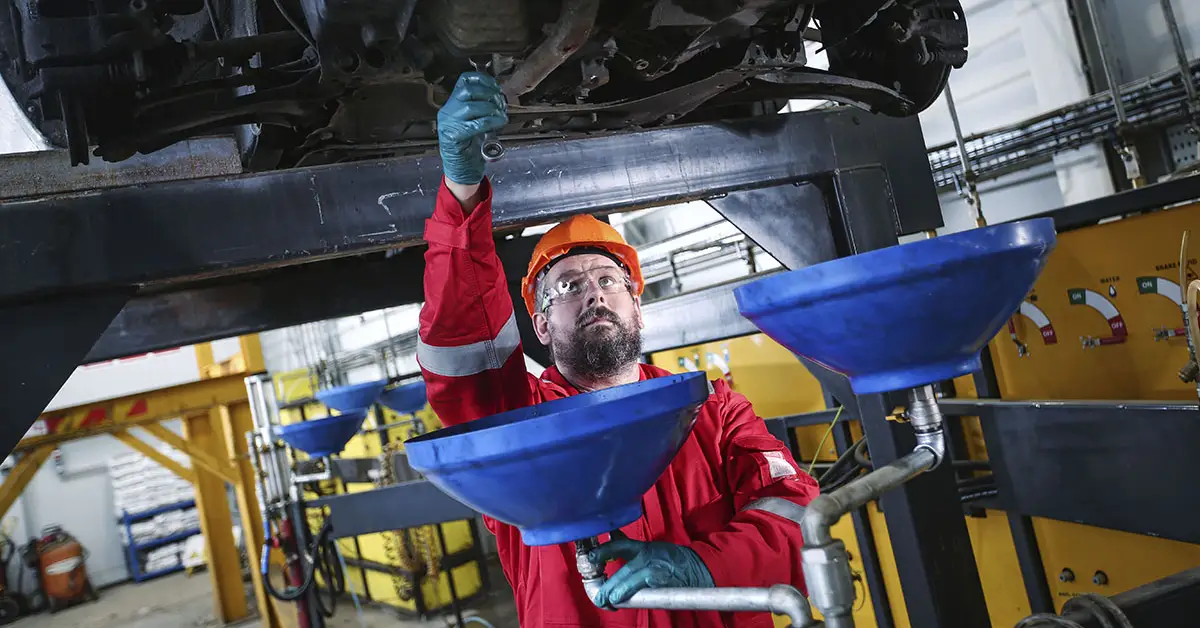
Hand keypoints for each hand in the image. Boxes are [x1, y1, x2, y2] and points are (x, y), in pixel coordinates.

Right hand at [437, 72, 507, 184]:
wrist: (460, 171)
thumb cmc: (469, 148)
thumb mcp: (475, 122)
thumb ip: (482, 109)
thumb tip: (499, 97)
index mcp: (452, 104)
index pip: (464, 80)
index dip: (482, 79)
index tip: (496, 85)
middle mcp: (448, 111)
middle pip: (468, 90)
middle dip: (489, 93)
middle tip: (500, 102)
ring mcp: (449, 123)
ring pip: (471, 105)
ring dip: (491, 108)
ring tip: (501, 114)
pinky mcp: (454, 136)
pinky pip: (475, 124)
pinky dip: (491, 121)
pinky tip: (500, 122)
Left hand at [587, 532, 714, 607]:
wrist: (699, 567)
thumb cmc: (674, 561)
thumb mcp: (653, 550)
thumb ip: (633, 549)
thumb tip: (611, 539)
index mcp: (644, 547)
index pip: (620, 544)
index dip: (604, 550)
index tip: (590, 557)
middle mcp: (647, 555)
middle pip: (622, 567)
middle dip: (607, 583)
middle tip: (598, 595)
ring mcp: (654, 566)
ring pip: (628, 577)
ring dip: (614, 590)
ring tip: (606, 601)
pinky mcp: (661, 577)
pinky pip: (639, 584)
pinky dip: (627, 592)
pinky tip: (619, 599)